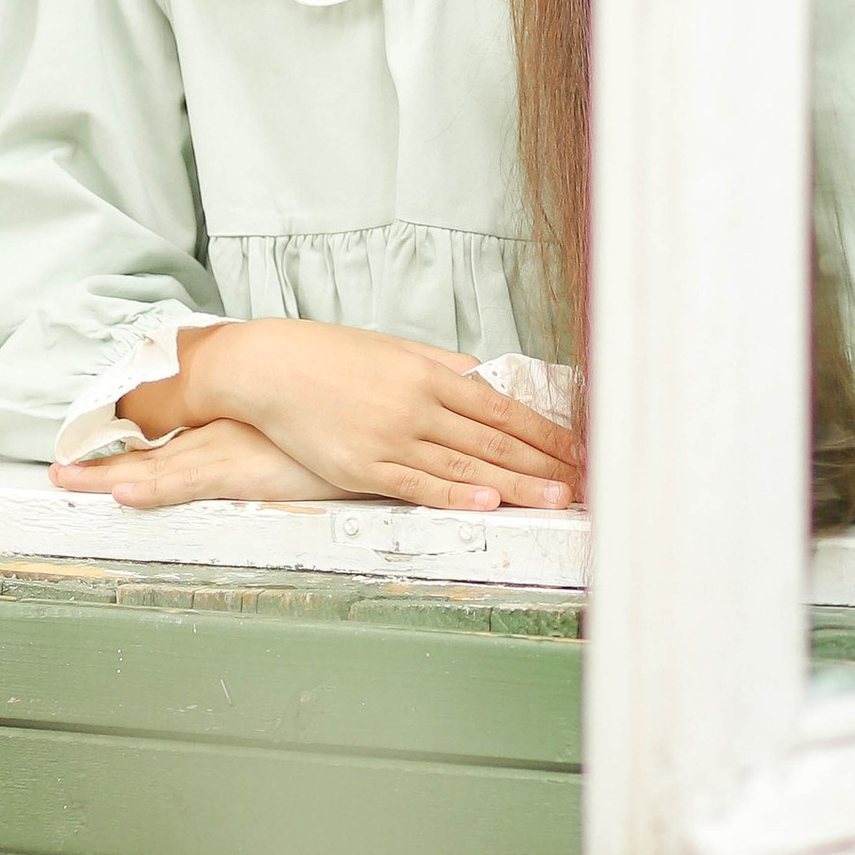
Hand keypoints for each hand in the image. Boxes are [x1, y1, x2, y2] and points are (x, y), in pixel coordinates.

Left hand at [50, 419, 328, 507]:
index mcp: (221, 418)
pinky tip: (126, 492)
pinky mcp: (242, 472)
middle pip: (145, 449)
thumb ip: (253, 423)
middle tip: (58, 468)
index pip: (159, 429)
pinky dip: (155, 489)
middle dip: (99, 459)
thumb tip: (235, 426)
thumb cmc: (326, 423)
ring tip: (66, 478)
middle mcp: (214, 430)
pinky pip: (188, 483)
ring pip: (154, 467)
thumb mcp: (283, 420)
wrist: (364, 416)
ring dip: (107, 474)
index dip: (120, 438)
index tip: (85, 443)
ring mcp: (224, 450)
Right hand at [123, 317, 580, 512]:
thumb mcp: (394, 352)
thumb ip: (442, 369)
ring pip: (466, 464)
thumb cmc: (331, 358)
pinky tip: (488, 503)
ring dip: (516, 484)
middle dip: (545, 462)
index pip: (502, 406)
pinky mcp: (362, 467)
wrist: (268, 366)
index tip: (579, 446)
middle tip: (586, 481)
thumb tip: (487, 384)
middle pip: (494, 438)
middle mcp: (417, 404)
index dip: (545, 429)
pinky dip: (456, 494)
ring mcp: (391, 437)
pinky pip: (417, 484)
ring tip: (556, 499)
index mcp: (428, 373)